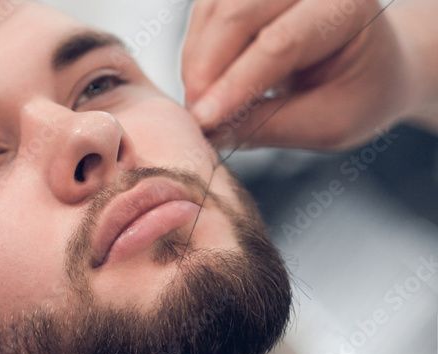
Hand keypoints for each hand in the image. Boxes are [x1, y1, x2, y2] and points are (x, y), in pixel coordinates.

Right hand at [181, 0, 419, 149]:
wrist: (370, 63)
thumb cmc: (358, 93)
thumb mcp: (328, 124)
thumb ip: (269, 125)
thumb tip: (209, 130)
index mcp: (348, 7)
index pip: (280, 42)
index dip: (235, 83)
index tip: (204, 121)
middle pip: (238, 12)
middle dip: (205, 68)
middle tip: (195, 117)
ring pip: (215, 8)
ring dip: (195, 58)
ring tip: (200, 102)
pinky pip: (207, 9)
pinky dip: (196, 48)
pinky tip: (202, 79)